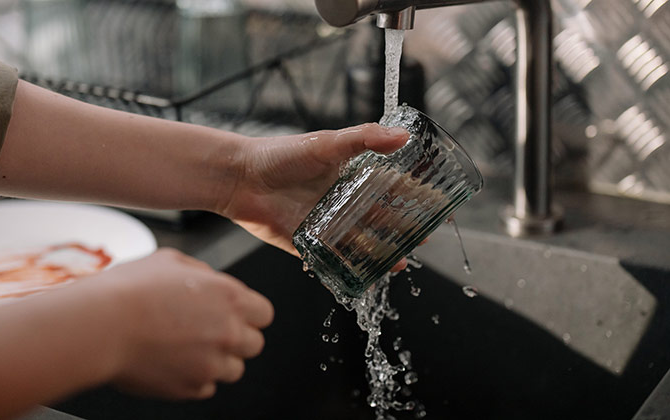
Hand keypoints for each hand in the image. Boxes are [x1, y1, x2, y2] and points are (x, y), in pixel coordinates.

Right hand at [102, 249, 273, 398]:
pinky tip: (173, 362)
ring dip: (217, 360)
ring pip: (234, 370)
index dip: (249, 313)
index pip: (264, 313)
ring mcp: (211, 364)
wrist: (101, 325)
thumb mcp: (171, 260)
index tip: (235, 314)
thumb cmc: (130, 290)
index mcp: (230, 298)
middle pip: (255, 344)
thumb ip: (202, 272)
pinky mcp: (190, 388)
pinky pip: (206, 388)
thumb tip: (209, 280)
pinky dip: (194, 378)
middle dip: (236, 338)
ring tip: (187, 348)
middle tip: (210, 331)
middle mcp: (228, 332)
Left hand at [222, 123, 410, 270]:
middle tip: (425, 238)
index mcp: (350, 176)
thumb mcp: (326, 143)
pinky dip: (351, 270)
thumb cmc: (280, 155)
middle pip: (381, 218)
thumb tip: (403, 137)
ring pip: (362, 242)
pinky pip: (334, 261)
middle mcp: (342, 201)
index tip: (437, 203)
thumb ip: (364, 139)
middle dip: (404, 230)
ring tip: (401, 262)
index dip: (414, 195)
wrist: (240, 179)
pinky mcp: (309, 245)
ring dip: (382, 253)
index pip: (390, 186)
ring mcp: (327, 224)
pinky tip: (368, 277)